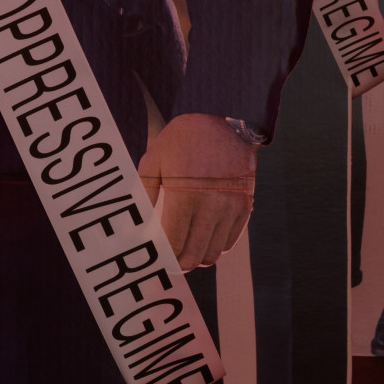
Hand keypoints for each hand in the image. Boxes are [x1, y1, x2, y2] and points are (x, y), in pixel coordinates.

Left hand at [139, 113, 255, 270]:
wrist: (224, 119)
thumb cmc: (183, 138)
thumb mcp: (155, 158)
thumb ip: (145, 191)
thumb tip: (139, 221)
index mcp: (185, 195)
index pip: (174, 243)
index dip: (165, 256)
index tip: (158, 258)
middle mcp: (210, 206)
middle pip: (195, 255)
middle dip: (181, 263)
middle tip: (172, 262)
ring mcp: (230, 208)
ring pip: (214, 252)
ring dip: (199, 257)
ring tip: (188, 252)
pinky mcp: (244, 206)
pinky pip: (230, 240)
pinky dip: (216, 246)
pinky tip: (205, 238)